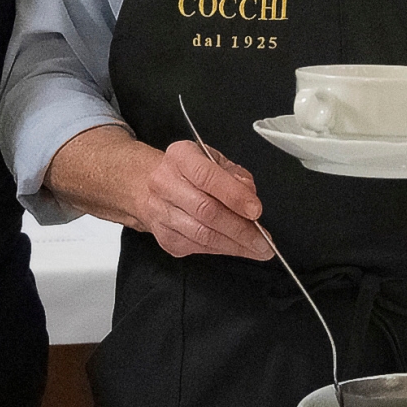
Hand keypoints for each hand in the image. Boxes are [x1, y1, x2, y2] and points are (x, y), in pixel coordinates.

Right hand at [46, 126, 272, 260]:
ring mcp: (160, 212)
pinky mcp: (162, 236)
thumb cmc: (185, 171)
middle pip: (206, 211)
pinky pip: (196, 247)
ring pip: (201, 235)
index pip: (207, 176)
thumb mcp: (212, 159)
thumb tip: (250, 196)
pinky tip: (236, 249)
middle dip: (240, 229)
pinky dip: (220, 250)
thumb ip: (234, 175)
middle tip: (264, 241)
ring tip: (257, 249)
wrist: (143, 185)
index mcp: (180, 156)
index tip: (256, 210)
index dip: (234, 195)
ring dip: (234, 246)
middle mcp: (164, 183)